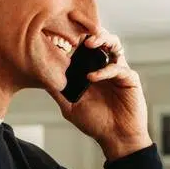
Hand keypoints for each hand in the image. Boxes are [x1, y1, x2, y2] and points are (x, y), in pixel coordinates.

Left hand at [51, 28, 150, 160]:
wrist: (116, 137)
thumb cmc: (95, 122)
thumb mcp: (70, 106)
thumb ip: (57, 91)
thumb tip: (40, 76)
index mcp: (90, 69)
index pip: (83, 45)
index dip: (74, 37)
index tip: (60, 33)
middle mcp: (104, 65)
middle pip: (99, 38)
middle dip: (89, 31)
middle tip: (78, 33)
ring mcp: (118, 70)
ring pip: (114, 44)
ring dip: (102, 39)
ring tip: (89, 44)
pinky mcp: (129, 78)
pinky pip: (118, 67)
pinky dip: (104, 70)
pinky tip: (92, 77)